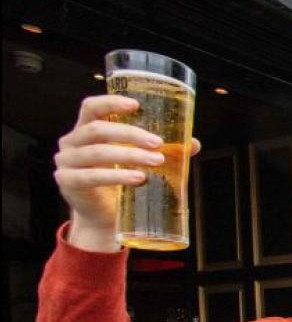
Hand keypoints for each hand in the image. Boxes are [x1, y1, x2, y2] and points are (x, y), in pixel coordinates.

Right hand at [54, 95, 200, 251]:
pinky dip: (117, 176)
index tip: (136, 105)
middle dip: (130, 134)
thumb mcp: (138, 163)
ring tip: (155, 161)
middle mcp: (72, 142)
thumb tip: (193, 143)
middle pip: (98, 129)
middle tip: (158, 143)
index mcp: (86, 130)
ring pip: (97, 151)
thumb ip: (160, 150)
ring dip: (129, 154)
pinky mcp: (68, 182)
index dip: (111, 102)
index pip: (92, 107)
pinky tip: (138, 178)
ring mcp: (67, 162)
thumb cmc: (120, 184)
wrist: (104, 218)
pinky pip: (92, 176)